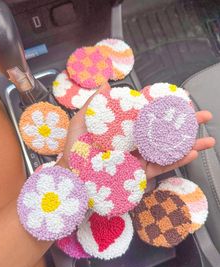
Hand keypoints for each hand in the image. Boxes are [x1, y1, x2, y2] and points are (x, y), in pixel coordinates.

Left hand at [58, 84, 214, 179]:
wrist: (71, 174)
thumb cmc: (74, 148)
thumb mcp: (82, 121)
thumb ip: (95, 103)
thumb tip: (106, 83)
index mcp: (125, 129)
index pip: (150, 116)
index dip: (166, 108)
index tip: (182, 101)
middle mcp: (136, 142)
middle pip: (164, 132)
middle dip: (185, 125)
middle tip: (203, 116)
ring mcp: (139, 158)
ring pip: (168, 151)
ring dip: (189, 145)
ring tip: (207, 139)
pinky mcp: (139, 174)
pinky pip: (160, 167)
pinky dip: (176, 162)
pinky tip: (190, 154)